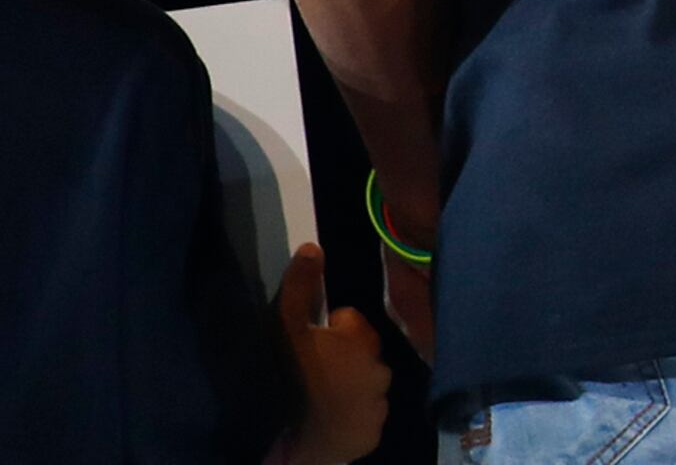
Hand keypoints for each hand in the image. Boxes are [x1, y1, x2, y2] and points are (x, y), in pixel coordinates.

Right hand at [276, 243, 392, 463]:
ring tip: (318, 397)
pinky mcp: (374, 430)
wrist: (296, 439)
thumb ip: (299, 288)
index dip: (330, 329)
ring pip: (365, 385)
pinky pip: (365, 415)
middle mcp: (380, 370)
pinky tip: (329, 418)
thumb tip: (313, 246)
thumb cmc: (290, 378)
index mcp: (362, 341)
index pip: (350, 321)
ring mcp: (379, 403)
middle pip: (361, 354)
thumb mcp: (286, 329)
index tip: (312, 341)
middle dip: (342, 358)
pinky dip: (352, 415)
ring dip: (349, 387)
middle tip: (312, 371)